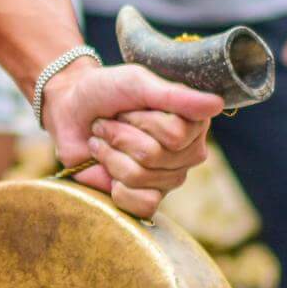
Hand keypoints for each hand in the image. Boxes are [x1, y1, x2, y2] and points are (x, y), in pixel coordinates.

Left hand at [44, 61, 222, 219]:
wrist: (69, 111)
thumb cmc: (105, 91)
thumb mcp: (137, 83)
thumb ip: (175, 96)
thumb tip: (217, 106)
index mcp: (193, 122)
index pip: (175, 135)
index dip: (141, 121)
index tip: (126, 109)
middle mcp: (188, 152)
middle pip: (154, 156)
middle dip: (120, 136)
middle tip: (109, 125)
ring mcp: (170, 178)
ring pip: (141, 177)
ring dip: (109, 155)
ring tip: (103, 142)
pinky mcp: (148, 198)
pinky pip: (142, 204)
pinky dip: (115, 186)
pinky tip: (108, 170)